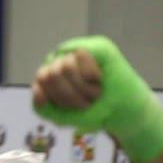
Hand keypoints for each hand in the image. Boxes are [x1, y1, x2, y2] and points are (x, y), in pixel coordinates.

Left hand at [32, 36, 162, 162]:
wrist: (125, 112)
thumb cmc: (94, 112)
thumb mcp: (63, 117)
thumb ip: (43, 108)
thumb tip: (37, 87)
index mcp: (48, 76)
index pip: (40, 85)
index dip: (59, 101)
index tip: (75, 107)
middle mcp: (60, 59)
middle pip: (51, 75)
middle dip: (72, 96)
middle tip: (89, 100)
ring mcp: (77, 50)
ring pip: (65, 67)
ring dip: (84, 88)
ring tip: (95, 91)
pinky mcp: (96, 46)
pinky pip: (81, 55)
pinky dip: (91, 76)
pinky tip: (100, 79)